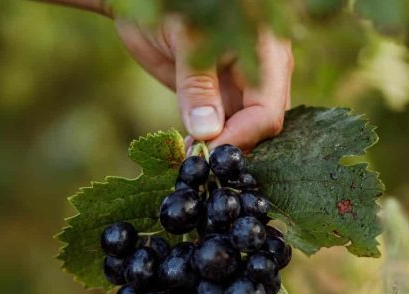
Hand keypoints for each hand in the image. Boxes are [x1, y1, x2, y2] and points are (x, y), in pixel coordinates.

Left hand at [115, 14, 293, 149]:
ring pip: (244, 131)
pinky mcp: (219, 97)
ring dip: (219, 149)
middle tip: (197, 163)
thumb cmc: (168, 7)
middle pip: (261, 125)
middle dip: (232, 147)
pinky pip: (223, 128)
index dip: (240, 138)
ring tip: (189, 158)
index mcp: (267, 52)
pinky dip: (207, 144)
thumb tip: (208, 132)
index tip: (208, 156)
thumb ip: (197, 84)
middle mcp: (262, 72)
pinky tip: (186, 149)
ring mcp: (242, 86)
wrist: (142, 3)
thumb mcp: (185, 41)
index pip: (266, 110)